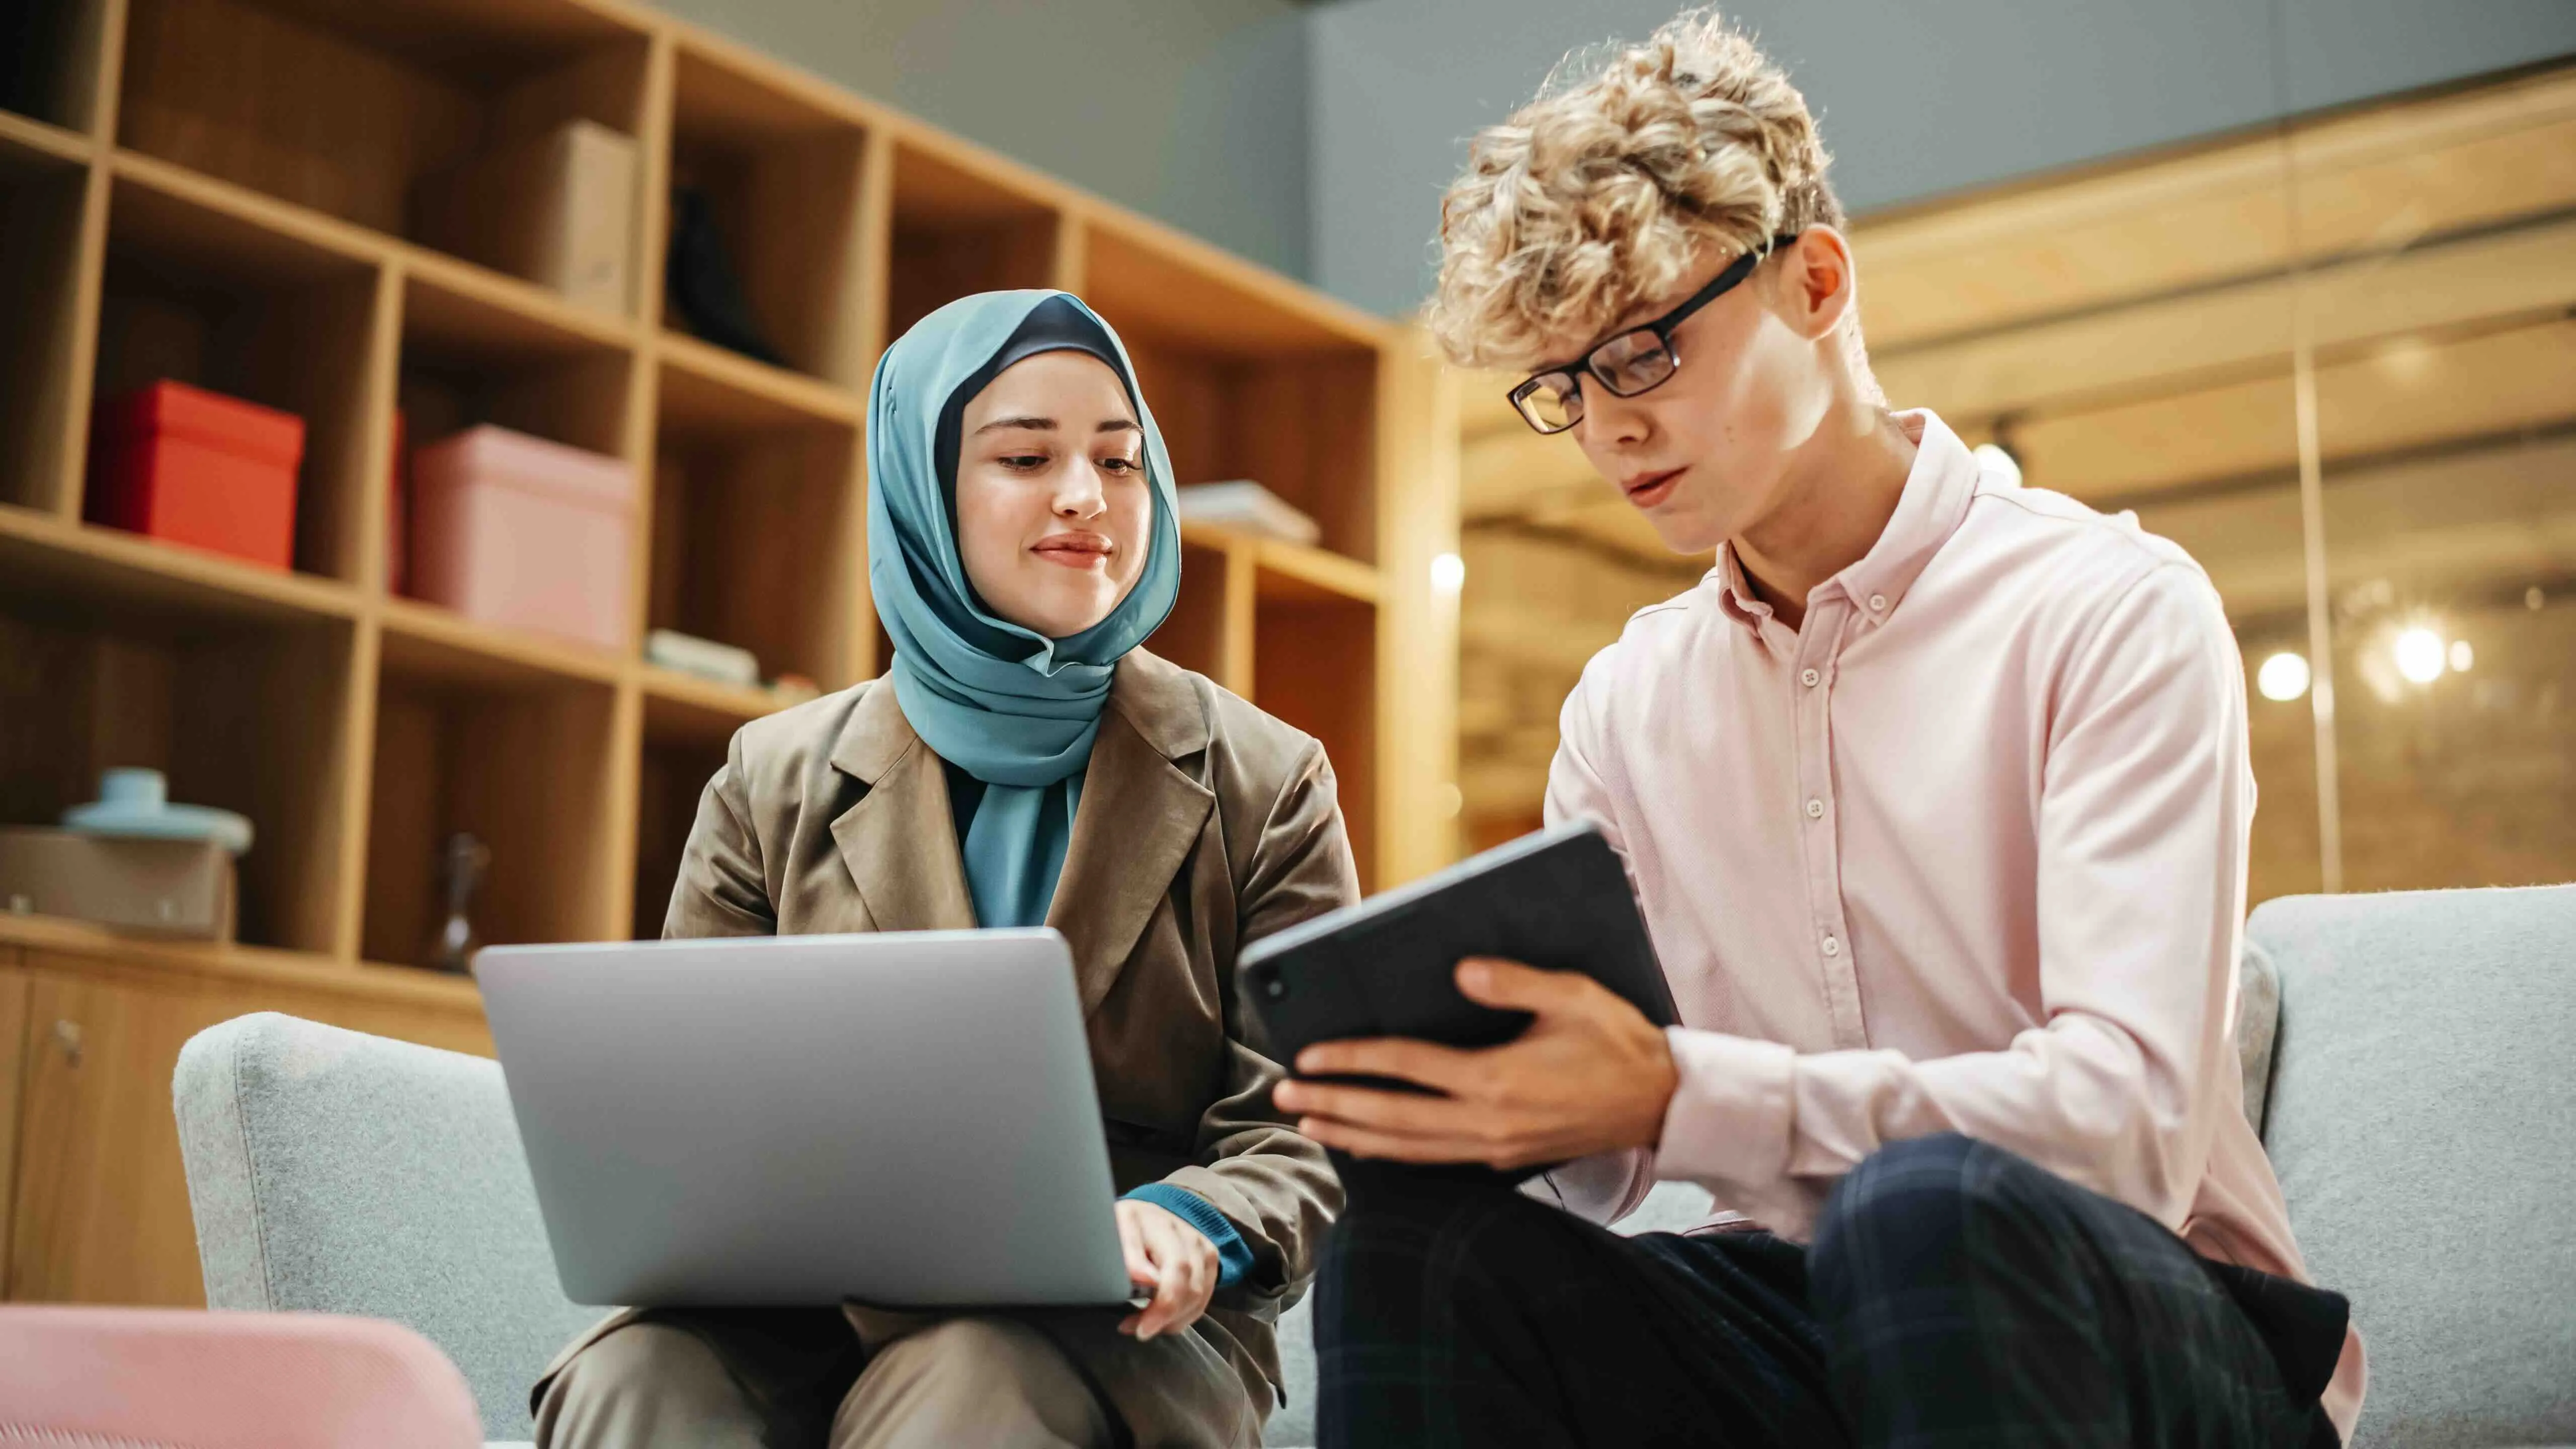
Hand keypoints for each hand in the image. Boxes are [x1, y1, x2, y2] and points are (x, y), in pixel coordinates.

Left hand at [1114, 1199, 1217, 1340]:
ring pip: (1199, 1297)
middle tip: (1139, 1331)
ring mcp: (1201, 1246)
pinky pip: (1202, 1299)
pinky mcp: (1209, 1259)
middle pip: (1191, 1287)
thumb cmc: (1121, 1229)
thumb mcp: (1113, 1235)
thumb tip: (1145, 1280)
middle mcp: (1186, 1232)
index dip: (1163, 1305)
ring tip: (1144, 1325)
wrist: (1142, 1215)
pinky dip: (1182, 1316)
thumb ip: (1128, 1255)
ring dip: (1172, 1321)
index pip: (1177, 1268)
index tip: (1140, 1329)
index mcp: (1157, 1223)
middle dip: (1166, 1318)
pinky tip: (1160, 1318)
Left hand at [1272, 957, 1678, 1170]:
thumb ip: (1514, 982)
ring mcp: (1494, 1146)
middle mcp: (1489, 1121)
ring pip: (1406, 1148)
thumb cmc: (1617, 1040)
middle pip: (1391, 1117)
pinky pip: (1432, 1159)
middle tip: (1282, 1096)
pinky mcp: (1503, 1157)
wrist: (1662, 1102)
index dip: (1353, 1059)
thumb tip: (1461, 971)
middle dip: (1332, 1105)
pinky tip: (1363, 1145)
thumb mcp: (1573, 995)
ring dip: (1351, 1134)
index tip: (1308, 1055)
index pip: (1406, 1067)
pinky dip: (1390, 1153)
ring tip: (1307, 1122)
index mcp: (1499, 1078)